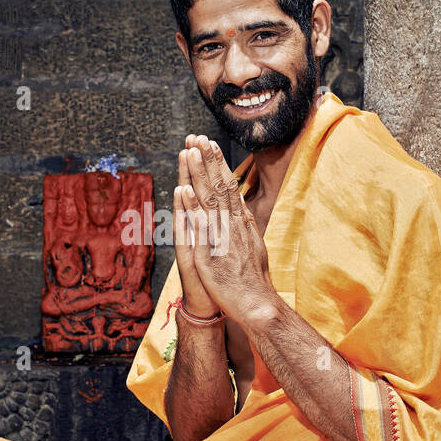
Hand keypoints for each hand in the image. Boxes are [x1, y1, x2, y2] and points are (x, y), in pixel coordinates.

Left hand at [178, 136, 276, 324]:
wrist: (257, 304)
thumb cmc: (254, 280)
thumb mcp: (253, 246)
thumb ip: (245, 226)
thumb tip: (241, 209)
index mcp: (240, 223)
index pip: (229, 186)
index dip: (219, 164)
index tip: (211, 144)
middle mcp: (232, 225)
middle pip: (219, 186)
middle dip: (208, 160)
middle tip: (197, 137)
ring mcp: (221, 237)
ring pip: (209, 200)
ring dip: (198, 175)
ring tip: (190, 152)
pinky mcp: (210, 253)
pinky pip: (200, 227)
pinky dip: (192, 207)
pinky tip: (184, 190)